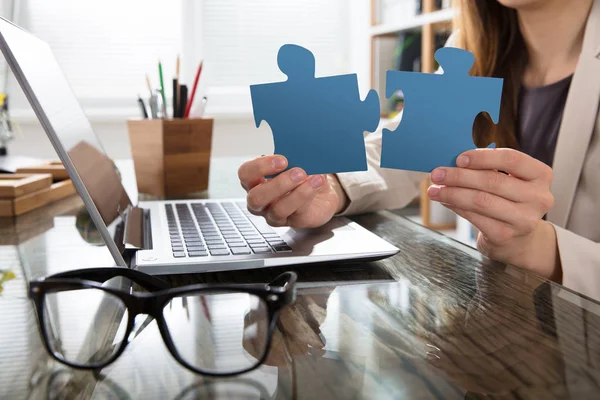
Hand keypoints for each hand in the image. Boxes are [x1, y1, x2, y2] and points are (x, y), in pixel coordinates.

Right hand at [238, 155, 347, 227]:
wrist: (321, 191)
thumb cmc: (301, 174)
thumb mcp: (293, 161)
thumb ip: (288, 156)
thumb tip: (295, 150)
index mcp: (254, 180)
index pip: (245, 174)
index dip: (260, 167)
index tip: (282, 160)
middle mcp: (260, 200)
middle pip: (256, 197)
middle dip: (278, 184)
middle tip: (298, 172)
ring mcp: (274, 214)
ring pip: (277, 209)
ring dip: (296, 193)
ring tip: (311, 179)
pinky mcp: (292, 222)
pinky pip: (296, 213)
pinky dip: (308, 196)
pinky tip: (317, 183)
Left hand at [426, 148, 559, 279]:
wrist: (518, 239)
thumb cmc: (509, 202)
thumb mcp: (510, 181)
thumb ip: (489, 169)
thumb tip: (453, 162)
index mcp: (541, 175)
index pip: (512, 159)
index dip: (483, 157)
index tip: (459, 158)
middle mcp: (538, 197)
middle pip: (492, 181)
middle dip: (459, 176)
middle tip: (437, 174)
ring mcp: (523, 219)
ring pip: (481, 200)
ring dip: (452, 193)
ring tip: (434, 190)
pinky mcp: (506, 235)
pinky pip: (474, 217)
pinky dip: (456, 207)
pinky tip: (444, 201)